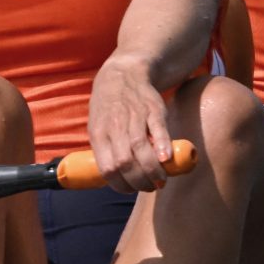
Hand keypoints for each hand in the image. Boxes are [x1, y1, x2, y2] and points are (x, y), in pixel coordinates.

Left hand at [86, 57, 173, 192]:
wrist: (123, 74)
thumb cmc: (109, 106)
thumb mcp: (97, 126)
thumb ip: (104, 149)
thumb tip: (114, 177)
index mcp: (99, 134)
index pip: (107, 169)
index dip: (120, 185)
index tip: (130, 190)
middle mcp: (115, 127)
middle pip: (125, 163)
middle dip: (139, 181)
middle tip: (149, 187)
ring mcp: (135, 117)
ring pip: (141, 149)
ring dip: (152, 170)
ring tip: (161, 180)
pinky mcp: (153, 109)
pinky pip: (158, 130)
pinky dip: (163, 146)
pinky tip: (166, 159)